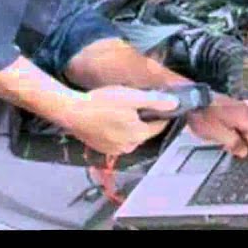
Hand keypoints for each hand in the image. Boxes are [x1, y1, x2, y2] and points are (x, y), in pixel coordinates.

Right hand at [57, 85, 178, 155]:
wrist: (71, 111)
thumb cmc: (101, 102)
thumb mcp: (132, 97)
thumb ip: (155, 102)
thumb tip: (175, 104)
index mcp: (138, 135)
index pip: (159, 126)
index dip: (161, 114)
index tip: (158, 103)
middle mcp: (128, 147)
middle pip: (144, 131)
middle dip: (143, 118)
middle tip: (133, 103)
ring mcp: (114, 150)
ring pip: (130, 135)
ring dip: (129, 125)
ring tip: (119, 109)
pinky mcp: (101, 148)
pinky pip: (117, 139)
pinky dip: (116, 130)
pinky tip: (108, 118)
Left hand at [187, 95, 247, 162]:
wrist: (189, 97)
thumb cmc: (202, 113)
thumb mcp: (218, 134)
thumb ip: (234, 144)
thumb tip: (244, 151)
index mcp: (245, 118)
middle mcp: (243, 111)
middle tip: (237, 155)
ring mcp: (235, 108)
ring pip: (244, 129)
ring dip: (239, 139)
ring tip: (224, 145)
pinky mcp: (227, 108)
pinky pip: (236, 124)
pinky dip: (233, 133)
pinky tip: (220, 136)